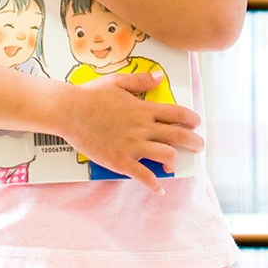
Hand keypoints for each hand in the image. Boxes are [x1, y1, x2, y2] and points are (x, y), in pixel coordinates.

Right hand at [53, 70, 203, 192]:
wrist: (69, 111)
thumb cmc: (90, 95)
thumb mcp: (118, 82)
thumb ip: (141, 80)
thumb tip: (159, 78)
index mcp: (144, 109)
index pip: (177, 114)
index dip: (192, 119)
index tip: (196, 123)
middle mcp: (143, 128)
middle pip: (179, 136)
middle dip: (194, 142)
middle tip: (199, 146)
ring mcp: (133, 145)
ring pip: (167, 155)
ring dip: (176, 161)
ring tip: (175, 164)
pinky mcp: (120, 161)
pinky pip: (144, 176)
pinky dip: (154, 185)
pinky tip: (159, 189)